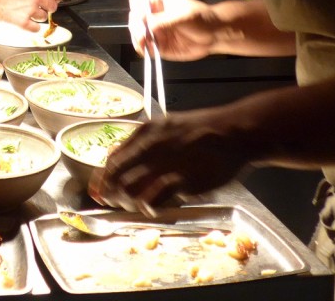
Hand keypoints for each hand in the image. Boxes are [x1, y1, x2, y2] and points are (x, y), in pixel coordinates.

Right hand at [0, 0, 59, 30]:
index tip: (53, 0)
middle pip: (53, 7)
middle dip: (47, 9)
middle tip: (39, 9)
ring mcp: (30, 10)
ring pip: (44, 18)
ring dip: (37, 17)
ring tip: (25, 13)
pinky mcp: (22, 23)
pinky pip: (36, 29)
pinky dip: (32, 27)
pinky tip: (24, 22)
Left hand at [88, 107, 253, 212]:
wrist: (235, 132)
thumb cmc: (203, 131)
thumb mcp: (168, 126)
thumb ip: (145, 142)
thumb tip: (119, 156)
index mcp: (147, 131)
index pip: (114, 158)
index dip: (103, 178)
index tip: (100, 190)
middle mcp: (151, 145)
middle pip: (116, 175)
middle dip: (110, 192)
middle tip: (113, 202)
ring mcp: (165, 162)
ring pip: (129, 189)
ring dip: (127, 202)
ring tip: (134, 206)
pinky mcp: (182, 179)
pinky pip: (153, 198)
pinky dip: (147, 206)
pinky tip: (152, 208)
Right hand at [128, 0, 219, 61]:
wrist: (213, 34)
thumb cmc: (200, 18)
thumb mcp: (182, 16)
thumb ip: (163, 20)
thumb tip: (146, 24)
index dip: (136, 7)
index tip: (141, 16)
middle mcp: (152, 14)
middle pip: (133, 18)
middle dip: (136, 27)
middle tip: (143, 34)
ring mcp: (153, 30)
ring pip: (136, 34)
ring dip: (137, 40)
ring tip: (144, 43)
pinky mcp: (158, 44)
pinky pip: (145, 48)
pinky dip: (144, 50)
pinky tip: (149, 51)